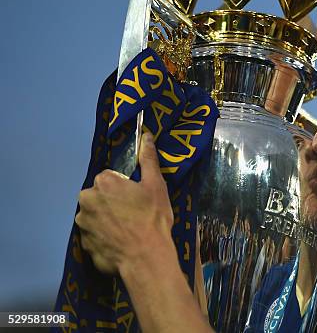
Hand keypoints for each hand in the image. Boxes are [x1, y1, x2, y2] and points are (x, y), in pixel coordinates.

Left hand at [75, 132, 174, 274]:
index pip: (109, 177)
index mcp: (103, 183)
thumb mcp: (156, 185)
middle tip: (132, 214)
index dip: (124, 187)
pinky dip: (104, 237)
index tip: (136, 198)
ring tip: (127, 230)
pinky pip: (94, 235)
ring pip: (95, 216)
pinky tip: (120, 242)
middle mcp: (86, 200)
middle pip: (99, 196)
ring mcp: (83, 224)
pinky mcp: (84, 245)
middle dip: (112, 202)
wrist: (145, 257)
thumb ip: (148, 159)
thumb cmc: (152, 218)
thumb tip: (146, 136)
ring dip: (106, 219)